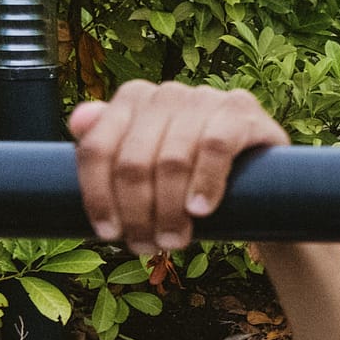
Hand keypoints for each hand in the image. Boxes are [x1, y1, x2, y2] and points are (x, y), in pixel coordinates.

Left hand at [69, 81, 288, 256]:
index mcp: (133, 99)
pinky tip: (200, 210)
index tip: (108, 234)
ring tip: (174, 241)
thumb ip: (111, 146)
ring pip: (171, 160)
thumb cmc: (193, 174)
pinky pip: (215, 147)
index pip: (97, 149)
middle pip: (133, 161)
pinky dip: (205, 183)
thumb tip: (77, 122)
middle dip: (137, 213)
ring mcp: (205, 97)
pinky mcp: (241, 110)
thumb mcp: (148, 164)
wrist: (262, 176)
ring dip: (169, 210)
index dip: (97, 196)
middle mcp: (166, 92)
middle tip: (147, 247)